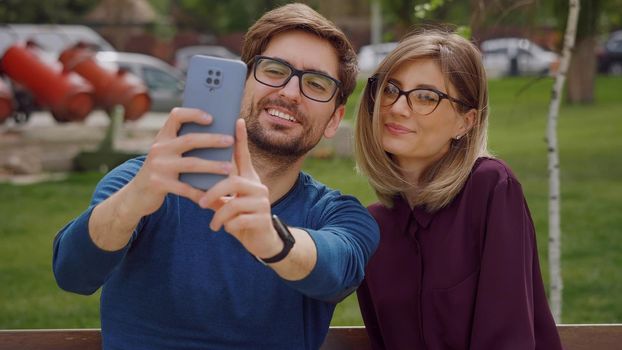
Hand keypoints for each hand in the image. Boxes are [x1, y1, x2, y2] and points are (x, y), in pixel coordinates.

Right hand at [127, 107, 234, 216]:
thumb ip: (181, 144)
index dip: (194, 114)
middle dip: (212, 140)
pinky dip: (202, 191)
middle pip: (190, 140)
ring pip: (192, 164)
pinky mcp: (159, 184)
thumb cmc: (161, 170)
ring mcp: (158, 166)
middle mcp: (159, 149)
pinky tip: (216, 193)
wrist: (136, 194)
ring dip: (213, 166)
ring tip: (229, 168)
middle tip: (230, 140)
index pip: (176, 116)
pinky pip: (186, 188)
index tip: (211, 117)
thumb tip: (215, 134)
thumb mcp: (166, 153)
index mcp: (163, 137)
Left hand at [198, 119, 281, 258]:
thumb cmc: (241, 218)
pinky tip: (226, 230)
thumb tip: (194, 179)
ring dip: (220, 215)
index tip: (237, 120)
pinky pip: (239, 220)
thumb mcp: (227, 202)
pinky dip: (228, 226)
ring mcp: (263, 203)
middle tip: (201, 203)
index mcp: (249, 179)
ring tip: (214, 223)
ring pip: (234, 203)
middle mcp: (258, 187)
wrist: (261, 242)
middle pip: (233, 181)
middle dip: (214, 191)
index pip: (244, 155)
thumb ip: (216, 190)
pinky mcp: (263, 219)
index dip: (241, 138)